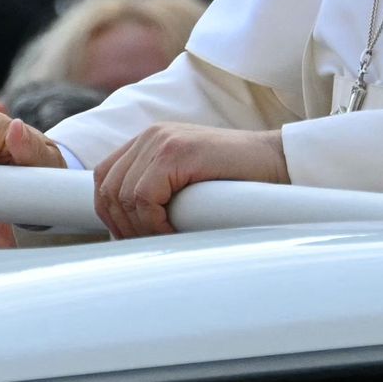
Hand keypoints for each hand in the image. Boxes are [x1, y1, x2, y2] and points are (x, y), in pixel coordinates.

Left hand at [94, 123, 289, 237]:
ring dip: (140, 226)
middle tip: (148, 245)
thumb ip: (158, 190)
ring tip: (166, 239)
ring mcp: (162, 140)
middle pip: (107, 188)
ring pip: (123, 194)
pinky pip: (144, 196)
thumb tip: (123, 229)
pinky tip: (176, 230)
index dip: (110, 214)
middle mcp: (150, 136)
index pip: (104, 179)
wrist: (277, 162)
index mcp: (149, 141)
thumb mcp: (187, 183)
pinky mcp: (176, 151)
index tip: (130, 239)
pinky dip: (154, 221)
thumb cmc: (237, 182)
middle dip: (122, 225)